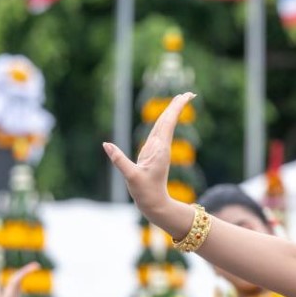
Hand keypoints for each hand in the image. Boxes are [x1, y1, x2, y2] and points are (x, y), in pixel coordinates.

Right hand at [103, 92, 193, 223]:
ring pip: (165, 125)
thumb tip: (106, 144)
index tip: (186, 96)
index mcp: (158, 148)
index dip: (175, 108)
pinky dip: (164, 123)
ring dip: (172, 112)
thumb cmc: (144, 191)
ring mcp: (157, 149)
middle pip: (168, 121)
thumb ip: (119, 160)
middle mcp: (160, 146)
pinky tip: (167, 118)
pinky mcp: (153, 153)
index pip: (167, 123)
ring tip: (181, 99)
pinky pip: (159, 133)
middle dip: (178, 106)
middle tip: (189, 93)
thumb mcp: (130, 176)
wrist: (154, 203)